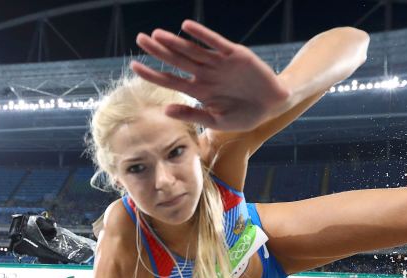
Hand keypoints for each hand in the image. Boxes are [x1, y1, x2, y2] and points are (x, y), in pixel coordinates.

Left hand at [131, 20, 290, 131]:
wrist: (272, 105)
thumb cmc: (243, 116)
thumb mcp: (216, 121)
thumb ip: (191, 115)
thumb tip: (165, 111)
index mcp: (198, 91)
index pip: (170, 80)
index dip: (152, 73)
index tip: (134, 66)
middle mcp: (204, 75)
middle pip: (176, 60)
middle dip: (158, 50)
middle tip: (139, 39)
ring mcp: (218, 63)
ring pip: (192, 50)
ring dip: (175, 42)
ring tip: (156, 34)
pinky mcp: (234, 54)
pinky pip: (215, 42)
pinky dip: (201, 35)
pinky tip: (187, 27)